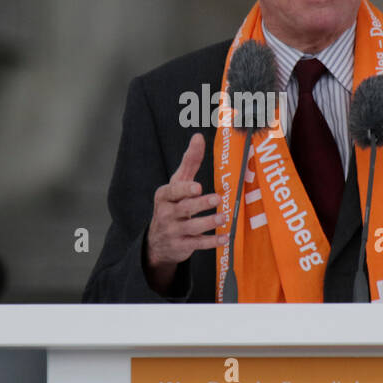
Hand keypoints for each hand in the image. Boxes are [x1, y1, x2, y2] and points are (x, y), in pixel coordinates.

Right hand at [145, 133, 228, 291]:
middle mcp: (166, 214)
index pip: (173, 191)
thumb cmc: (172, 204)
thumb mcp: (177, 183)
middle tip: (217, 198)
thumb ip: (189, 162)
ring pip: (192, 227)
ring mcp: (173, 231)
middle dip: (200, 203)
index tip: (197, 187)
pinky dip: (212, 242)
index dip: (184, 189)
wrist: (157, 241)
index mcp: (164, 196)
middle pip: (184, 208)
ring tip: (223, 217)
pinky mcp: (182, 246)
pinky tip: (225, 238)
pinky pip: (197, 244)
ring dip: (208, 222)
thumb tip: (198, 136)